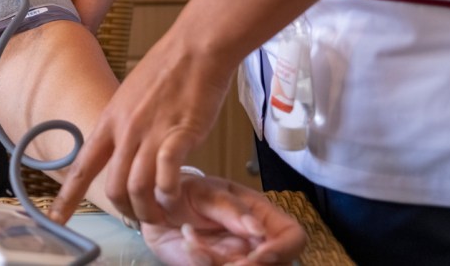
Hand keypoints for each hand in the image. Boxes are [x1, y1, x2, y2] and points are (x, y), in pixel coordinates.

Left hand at [48, 30, 233, 223]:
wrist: (196, 48)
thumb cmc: (170, 68)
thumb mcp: (131, 95)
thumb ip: (127, 124)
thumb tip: (130, 147)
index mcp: (110, 120)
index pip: (82, 166)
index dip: (67, 197)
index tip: (56, 219)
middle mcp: (125, 130)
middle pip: (113, 187)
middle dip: (125, 212)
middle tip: (140, 218)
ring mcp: (150, 133)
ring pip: (137, 189)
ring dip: (149, 211)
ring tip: (163, 216)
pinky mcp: (178, 136)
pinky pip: (167, 179)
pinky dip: (171, 197)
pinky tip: (177, 200)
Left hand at [142, 176, 306, 265]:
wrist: (155, 207)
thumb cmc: (186, 191)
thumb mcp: (206, 192)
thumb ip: (231, 209)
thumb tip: (258, 230)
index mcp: (261, 215)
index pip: (293, 237)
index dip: (283, 250)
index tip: (259, 254)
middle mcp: (255, 241)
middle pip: (276, 264)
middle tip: (223, 260)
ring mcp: (238, 258)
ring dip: (219, 264)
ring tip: (193, 243)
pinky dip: (201, 262)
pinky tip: (188, 244)